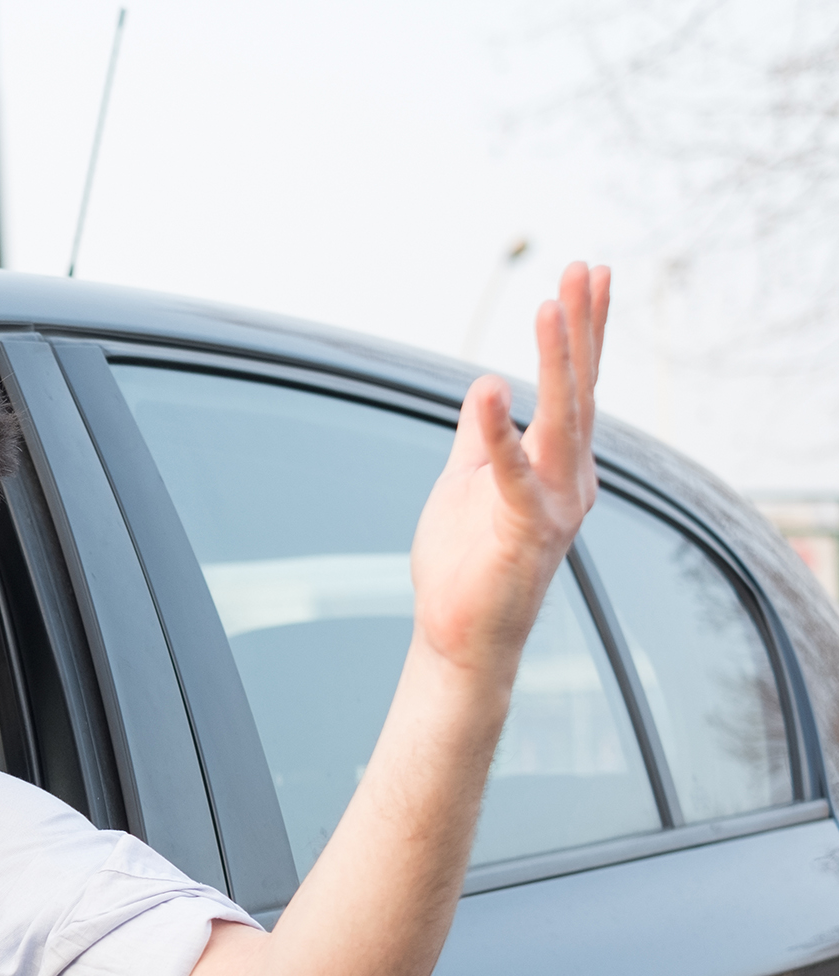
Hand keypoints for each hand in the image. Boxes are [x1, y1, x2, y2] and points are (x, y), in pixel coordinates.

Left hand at [408, 262, 610, 678]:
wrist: (459, 636)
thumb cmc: (467, 562)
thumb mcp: (468, 480)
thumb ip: (480, 435)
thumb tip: (485, 385)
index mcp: (560, 466)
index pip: (574, 387)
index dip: (581, 332)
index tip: (587, 276)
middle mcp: (572, 480)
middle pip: (580, 390)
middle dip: (582, 327)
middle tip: (587, 267)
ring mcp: (555, 505)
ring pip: (561, 420)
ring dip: (556, 361)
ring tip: (552, 305)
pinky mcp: (524, 531)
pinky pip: (511, 475)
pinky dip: (499, 434)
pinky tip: (490, 390)